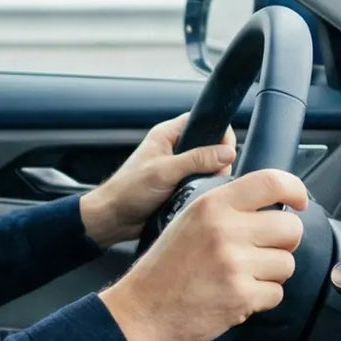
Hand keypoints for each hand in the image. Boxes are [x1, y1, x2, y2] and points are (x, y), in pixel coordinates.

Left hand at [79, 113, 236, 247]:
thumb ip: (197, 160)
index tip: (227, 152)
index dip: (218, 134)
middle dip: (217, 161)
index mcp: (167, 135)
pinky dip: (203, 190)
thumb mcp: (164, 172)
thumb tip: (226, 153)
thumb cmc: (128, 190)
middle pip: (209, 146)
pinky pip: (200, 184)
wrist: (114, 218)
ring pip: (207, 167)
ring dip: (210, 178)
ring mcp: (177, 168)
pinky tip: (197, 197)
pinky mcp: (178, 185)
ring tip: (199, 189)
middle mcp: (173, 148)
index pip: (202, 122)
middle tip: (212, 176)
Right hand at [98, 169, 307, 340]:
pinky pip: (276, 294)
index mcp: (212, 205)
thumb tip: (270, 202)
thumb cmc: (164, 268)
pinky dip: (261, 299)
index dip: (295, 190)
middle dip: (283, 243)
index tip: (299, 201)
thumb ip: (226, 207)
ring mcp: (235, 264)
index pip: (271, 182)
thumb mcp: (189, 220)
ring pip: (287, 264)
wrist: (141, 310)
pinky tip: (236, 295)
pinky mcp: (241, 295)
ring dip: (270, 274)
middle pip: (290, 228)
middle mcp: (225, 230)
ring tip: (241, 276)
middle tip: (263, 251)